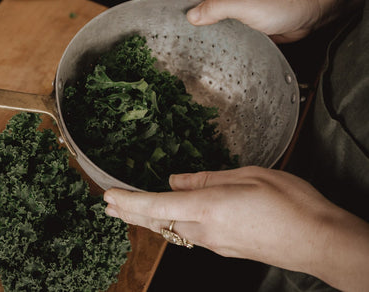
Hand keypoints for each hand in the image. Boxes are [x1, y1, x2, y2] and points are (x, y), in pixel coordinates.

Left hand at [104, 166, 368, 290]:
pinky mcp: (225, 249)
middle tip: (108, 205)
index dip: (127, 201)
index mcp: (207, 207)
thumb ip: (206, 179)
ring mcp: (214, 243)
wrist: (318, 240)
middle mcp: (204, 230)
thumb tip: (175, 180)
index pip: (155, 205)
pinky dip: (174, 223)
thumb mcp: (247, 176)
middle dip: (129, 212)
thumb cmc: (290, 203)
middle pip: (157, 221)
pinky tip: (173, 216)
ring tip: (132, 209)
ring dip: (150, 218)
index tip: (106, 196)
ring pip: (172, 229)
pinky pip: (191, 234)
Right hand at [132, 0, 331, 42]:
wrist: (314, 7)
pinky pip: (207, 17)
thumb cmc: (288, 0)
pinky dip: (193, 24)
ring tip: (156, 25)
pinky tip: (186, 34)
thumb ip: (218, 9)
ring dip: (176, 12)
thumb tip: (191, 16)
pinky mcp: (234, 12)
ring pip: (194, 4)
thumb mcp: (250, 4)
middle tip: (140, 12)